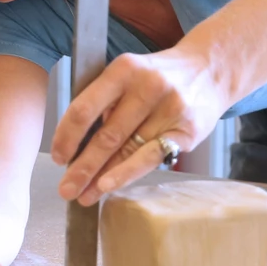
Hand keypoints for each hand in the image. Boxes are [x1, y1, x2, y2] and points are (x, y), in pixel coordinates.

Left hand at [50, 47, 228, 205]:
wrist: (209, 69)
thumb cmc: (157, 76)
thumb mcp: (127, 73)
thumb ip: (104, 100)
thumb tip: (74, 143)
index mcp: (124, 70)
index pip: (86, 108)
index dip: (67, 136)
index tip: (58, 157)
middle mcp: (147, 88)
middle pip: (106, 136)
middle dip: (82, 167)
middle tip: (66, 189)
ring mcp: (170, 110)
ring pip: (128, 150)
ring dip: (101, 177)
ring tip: (84, 195)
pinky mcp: (187, 131)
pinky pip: (151, 158)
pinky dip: (127, 174)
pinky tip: (109, 186)